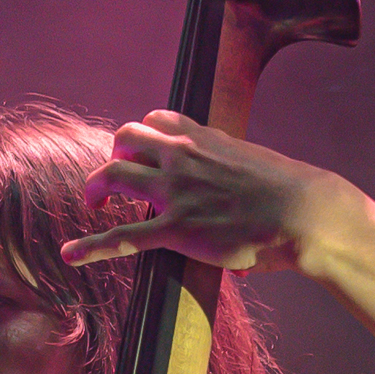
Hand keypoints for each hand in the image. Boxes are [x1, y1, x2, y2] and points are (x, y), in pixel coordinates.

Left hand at [62, 109, 361, 275]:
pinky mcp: (175, 229)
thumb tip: (239, 185)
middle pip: (126, 138)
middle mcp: (182, 156)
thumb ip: (235, 166)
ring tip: (93, 206)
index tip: (142, 152)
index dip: (144, 135)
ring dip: (95, 189)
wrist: (304, 213)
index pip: (158, 118)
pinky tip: (71, 254)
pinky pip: (121, 236)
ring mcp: (174, 192)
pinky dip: (90, 245)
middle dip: (113, 154)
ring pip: (112, 176)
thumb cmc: (292, 193)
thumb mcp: (258, 163)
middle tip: (115, 180)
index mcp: (204, 137)